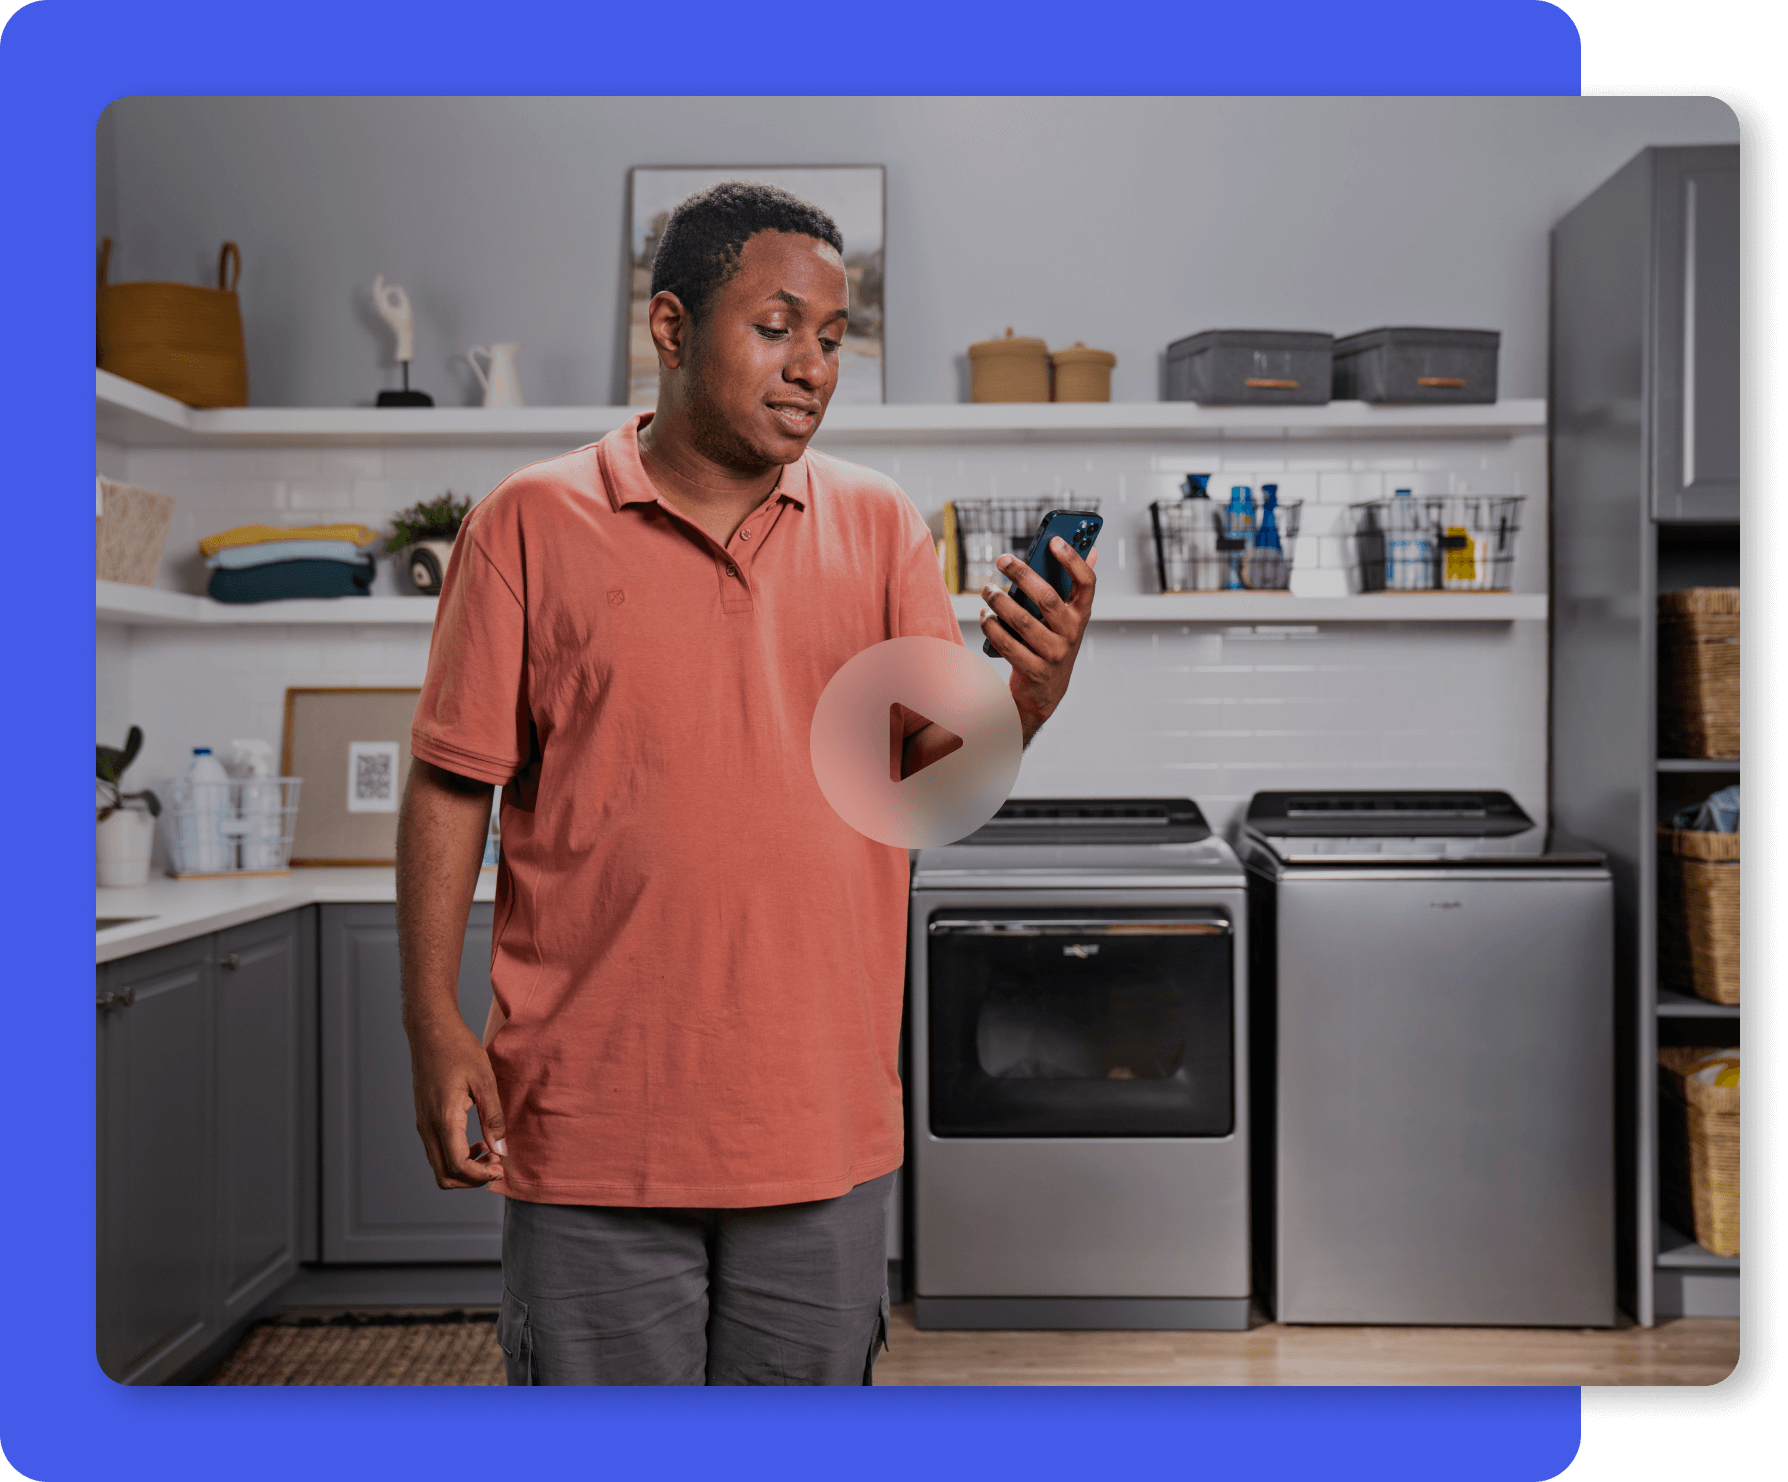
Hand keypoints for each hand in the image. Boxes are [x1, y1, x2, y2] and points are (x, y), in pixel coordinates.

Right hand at [406, 1016, 508, 1190]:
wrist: (431, 1030)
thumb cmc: (459, 1049)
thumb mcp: (484, 1080)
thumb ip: (493, 1117)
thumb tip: (500, 1150)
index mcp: (443, 1119)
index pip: (458, 1167)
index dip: (481, 1175)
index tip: (501, 1167)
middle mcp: (427, 1127)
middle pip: (444, 1176)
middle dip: (472, 1179)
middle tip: (496, 1164)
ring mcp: (422, 1124)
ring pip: (439, 1165)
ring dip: (465, 1168)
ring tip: (490, 1152)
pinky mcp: (423, 1119)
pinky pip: (437, 1150)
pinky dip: (456, 1156)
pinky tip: (476, 1140)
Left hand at [979, 539, 1097, 742]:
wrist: (1046, 691)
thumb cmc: (1053, 642)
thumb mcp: (1067, 618)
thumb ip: (1074, 586)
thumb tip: (1094, 550)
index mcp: (1081, 615)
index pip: (1087, 582)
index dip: (1073, 560)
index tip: (1054, 540)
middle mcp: (1072, 634)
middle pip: (1047, 597)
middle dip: (1022, 574)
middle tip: (1002, 561)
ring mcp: (1054, 654)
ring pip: (1022, 620)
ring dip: (999, 602)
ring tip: (987, 590)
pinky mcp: (1034, 670)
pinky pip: (1008, 644)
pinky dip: (992, 627)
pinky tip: (984, 617)